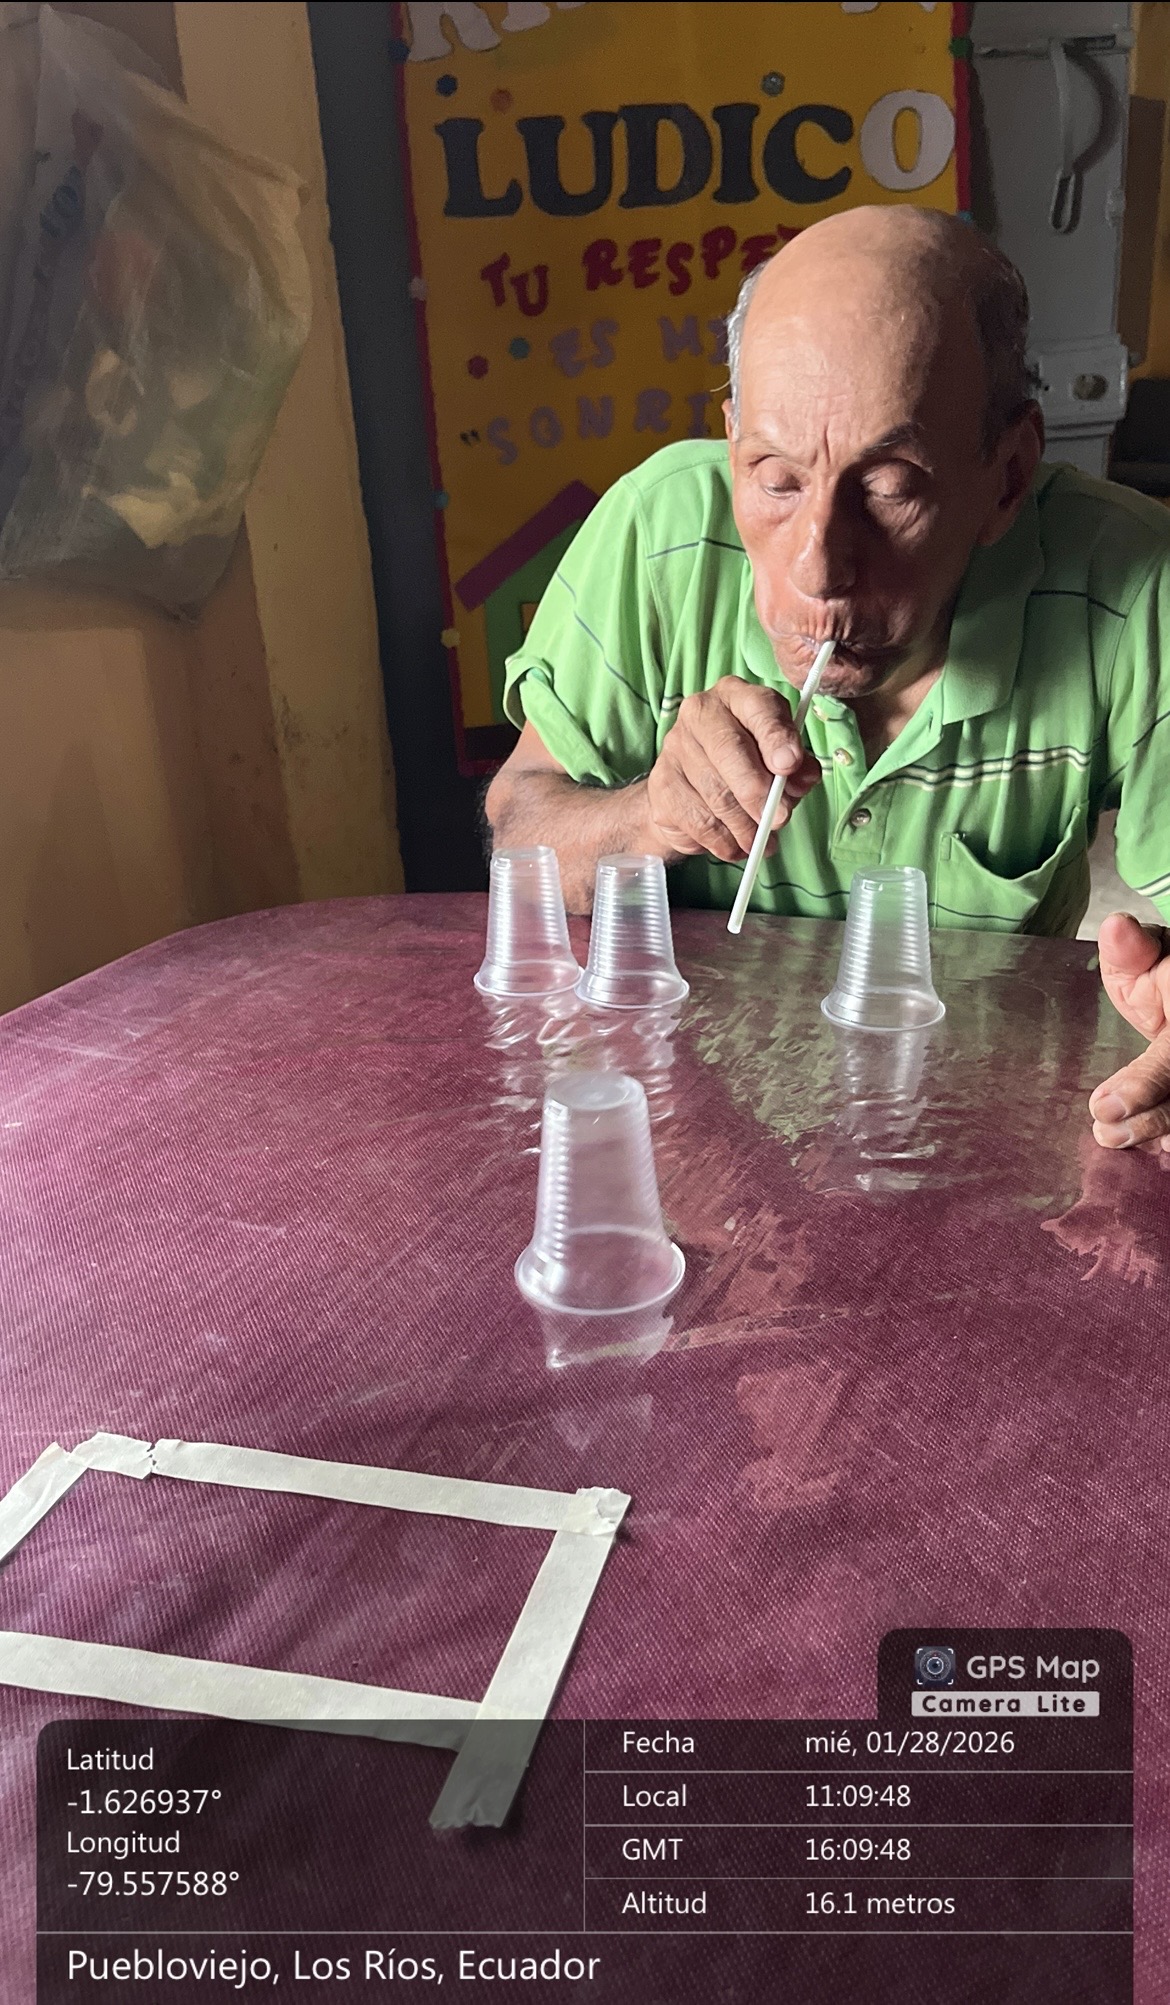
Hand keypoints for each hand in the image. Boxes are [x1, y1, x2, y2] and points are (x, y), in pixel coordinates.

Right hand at [643, 676, 821, 863]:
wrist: (691, 793)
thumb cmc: (745, 768)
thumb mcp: (780, 762)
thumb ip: (797, 768)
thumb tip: (802, 777)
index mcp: (737, 696)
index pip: (758, 708)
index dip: (776, 738)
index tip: (790, 765)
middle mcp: (700, 712)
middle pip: (731, 750)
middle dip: (759, 791)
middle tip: (779, 819)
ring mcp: (675, 747)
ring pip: (716, 792)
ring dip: (745, 826)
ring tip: (761, 840)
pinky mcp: (662, 785)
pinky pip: (699, 820)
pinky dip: (724, 841)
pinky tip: (736, 845)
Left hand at [1089, 913, 1169, 1149]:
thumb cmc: (1163, 970)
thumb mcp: (1147, 952)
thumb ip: (1132, 948)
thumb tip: (1117, 927)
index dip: (1145, 1083)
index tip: (1103, 1105)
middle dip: (1151, 1119)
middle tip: (1104, 1131)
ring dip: (1160, 1131)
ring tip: (1113, 1138)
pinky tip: (1156, 1149)